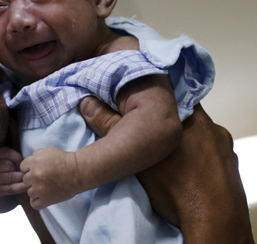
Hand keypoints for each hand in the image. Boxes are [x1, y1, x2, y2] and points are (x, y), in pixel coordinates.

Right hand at [0, 147, 27, 212]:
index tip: (21, 161)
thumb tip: (25, 162)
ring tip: (25, 177)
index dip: (17, 157)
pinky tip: (27, 186)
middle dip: (18, 168)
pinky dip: (21, 187)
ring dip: (21, 177)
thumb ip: (6, 155)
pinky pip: (11, 188)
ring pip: (11, 177)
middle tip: (23, 171)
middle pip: (9, 165)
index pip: (7, 152)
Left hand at [21, 146, 79, 209]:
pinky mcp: (46, 200)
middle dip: (33, 179)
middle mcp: (35, 176)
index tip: (39, 170)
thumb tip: (29, 163)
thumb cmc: (65, 160)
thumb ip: (35, 155)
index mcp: (34, 163)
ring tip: (46, 187)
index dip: (30, 168)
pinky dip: (37, 201)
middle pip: (25, 180)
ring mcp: (40, 189)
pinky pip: (34, 204)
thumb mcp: (48, 151)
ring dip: (36, 190)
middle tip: (44, 178)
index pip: (22, 168)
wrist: (79, 172)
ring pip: (29, 192)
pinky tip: (43, 197)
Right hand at [79, 96, 254, 243]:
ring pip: (193, 132)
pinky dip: (194, 153)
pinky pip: (206, 148)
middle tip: (141, 132)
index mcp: (187, 115)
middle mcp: (208, 123)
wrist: (212, 219)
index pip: (164, 95)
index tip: (130, 108)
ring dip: (179, 137)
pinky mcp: (227, 160)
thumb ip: (110, 126)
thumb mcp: (134, 156)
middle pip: (177, 113)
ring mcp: (220, 143)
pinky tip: (181, 165)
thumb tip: (87, 103)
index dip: (146, 101)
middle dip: (160, 120)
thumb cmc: (175, 187)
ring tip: (161, 153)